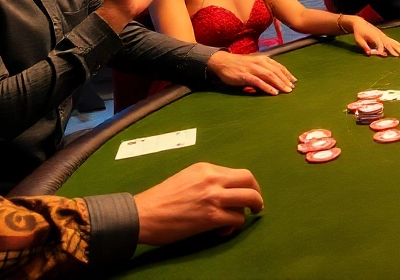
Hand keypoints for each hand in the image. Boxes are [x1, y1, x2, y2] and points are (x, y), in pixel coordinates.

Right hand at [133, 163, 263, 244]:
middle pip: (249, 180)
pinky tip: (222, 230)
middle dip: (256, 193)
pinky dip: (234, 226)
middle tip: (255, 205)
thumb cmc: (160, 200)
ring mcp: (213, 197)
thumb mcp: (186, 178)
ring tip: (244, 217)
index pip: (237, 173)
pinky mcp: (211, 216)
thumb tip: (224, 191)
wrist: (143, 215)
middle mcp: (212, 179)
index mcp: (206, 168)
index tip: (243, 195)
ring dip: (251, 209)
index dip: (245, 186)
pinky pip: (237, 219)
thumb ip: (206, 181)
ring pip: (249, 198)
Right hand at [207, 51, 296, 95]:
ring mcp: (252, 68)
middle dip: (285, 80)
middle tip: (292, 88)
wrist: (223, 62)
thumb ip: (263, 69)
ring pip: (269, 75)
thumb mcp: (254, 63)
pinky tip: (273, 92)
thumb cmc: (239, 64)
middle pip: (276, 71)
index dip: (287, 74)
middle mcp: (259, 62)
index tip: (294, 81)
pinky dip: (267, 87)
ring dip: (279, 83)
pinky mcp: (245, 75)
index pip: (278, 66)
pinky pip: (258, 81)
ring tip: (286, 90)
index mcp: (262, 59)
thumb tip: (274, 78)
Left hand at [351, 18, 399, 56]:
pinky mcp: (383, 35)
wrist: (360, 23)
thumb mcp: (359, 39)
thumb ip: (364, 46)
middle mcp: (380, 35)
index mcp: (374, 35)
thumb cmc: (359, 32)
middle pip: (388, 42)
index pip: (379, 43)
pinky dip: (397, 44)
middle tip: (399, 55)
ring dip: (398, 46)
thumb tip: (369, 53)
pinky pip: (391, 40)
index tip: (383, 54)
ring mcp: (382, 34)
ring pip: (391, 41)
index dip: (381, 48)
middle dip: (393, 49)